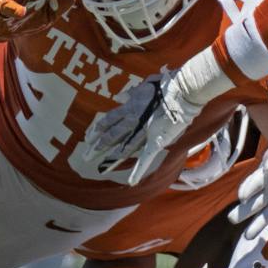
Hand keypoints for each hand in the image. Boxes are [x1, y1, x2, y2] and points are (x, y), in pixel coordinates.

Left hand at [78, 71, 202, 185]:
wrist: (182, 91)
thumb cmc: (166, 86)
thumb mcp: (145, 86)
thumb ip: (132, 94)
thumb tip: (120, 97)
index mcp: (129, 108)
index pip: (107, 121)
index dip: (96, 130)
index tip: (88, 137)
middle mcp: (132, 121)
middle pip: (110, 136)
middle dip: (96, 147)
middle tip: (85, 157)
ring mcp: (143, 132)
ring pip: (122, 148)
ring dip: (111, 159)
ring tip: (100, 169)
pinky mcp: (156, 141)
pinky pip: (145, 158)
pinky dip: (139, 170)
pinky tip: (131, 181)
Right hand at [228, 129, 267, 247]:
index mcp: (261, 178)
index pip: (252, 185)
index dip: (248, 190)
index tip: (243, 197)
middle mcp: (265, 194)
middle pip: (252, 205)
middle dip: (243, 212)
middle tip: (232, 219)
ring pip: (263, 218)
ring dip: (255, 227)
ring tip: (248, 237)